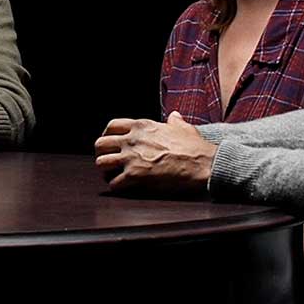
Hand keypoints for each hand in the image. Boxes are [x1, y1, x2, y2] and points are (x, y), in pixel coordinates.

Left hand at [94, 111, 215, 193]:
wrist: (203, 163)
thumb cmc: (195, 147)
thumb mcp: (183, 128)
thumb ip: (174, 121)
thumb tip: (174, 116)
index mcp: (141, 126)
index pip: (112, 125)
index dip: (107, 135)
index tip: (111, 144)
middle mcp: (132, 140)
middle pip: (100, 144)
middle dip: (102, 154)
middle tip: (110, 162)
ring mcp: (131, 157)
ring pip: (101, 163)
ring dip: (106, 171)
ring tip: (114, 176)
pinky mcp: (135, 175)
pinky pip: (113, 183)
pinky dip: (116, 187)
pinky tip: (124, 187)